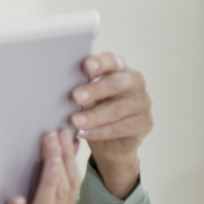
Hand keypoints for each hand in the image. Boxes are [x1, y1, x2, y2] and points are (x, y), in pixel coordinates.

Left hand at [0, 130, 82, 203]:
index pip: (73, 183)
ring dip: (49, 180)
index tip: (65, 134)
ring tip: (50, 158)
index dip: (71, 158)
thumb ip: (45, 182)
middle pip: (63, 190)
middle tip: (54, 136)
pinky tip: (17, 198)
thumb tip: (61, 145)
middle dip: (62, 160)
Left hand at [70, 52, 151, 197]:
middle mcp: (135, 82)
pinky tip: (84, 133)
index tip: (86, 67)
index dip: (100, 63)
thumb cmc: (93, 110)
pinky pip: (122, 127)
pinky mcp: (145, 122)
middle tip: (75, 97)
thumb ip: (80, 89)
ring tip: (75, 121)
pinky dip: (100, 131)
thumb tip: (58, 85)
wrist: (110, 142)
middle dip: (95, 90)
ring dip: (94, 116)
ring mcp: (143, 102)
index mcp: (120, 69)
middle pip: (117, 83)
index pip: (112, 61)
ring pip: (118, 108)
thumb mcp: (85, 98)